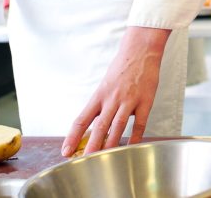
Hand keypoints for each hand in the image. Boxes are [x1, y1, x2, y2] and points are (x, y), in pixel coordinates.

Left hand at [62, 26, 169, 156]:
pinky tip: (131, 145)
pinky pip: (139, 123)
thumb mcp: (106, 84)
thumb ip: (102, 103)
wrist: (141, 50)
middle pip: (99, 126)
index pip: (82, 119)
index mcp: (99, 95)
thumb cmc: (122, 66)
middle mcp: (112, 99)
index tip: (65, 150)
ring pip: (117, 126)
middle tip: (83, 161)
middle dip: (90, 146)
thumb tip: (95, 123)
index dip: (72, 136)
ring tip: (104, 158)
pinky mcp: (145, 100)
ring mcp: (129, 100)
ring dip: (110, 144)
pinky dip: (135, 136)